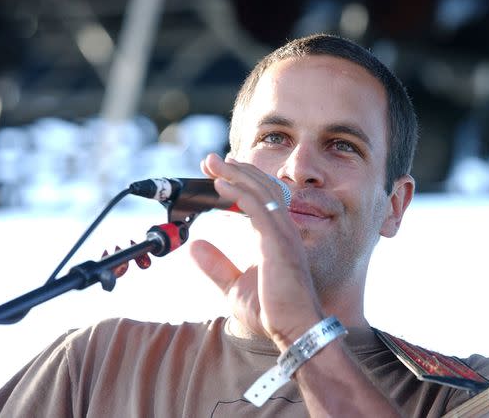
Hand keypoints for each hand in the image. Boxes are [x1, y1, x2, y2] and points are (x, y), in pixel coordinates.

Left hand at [190, 153, 322, 349]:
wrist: (293, 328)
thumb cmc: (272, 310)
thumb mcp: (233, 286)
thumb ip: (216, 265)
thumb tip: (195, 246)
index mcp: (275, 237)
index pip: (259, 199)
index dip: (239, 183)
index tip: (218, 174)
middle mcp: (282, 229)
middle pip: (260, 188)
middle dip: (235, 171)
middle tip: (211, 160)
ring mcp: (282, 233)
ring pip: (260, 192)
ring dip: (235, 174)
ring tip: (213, 163)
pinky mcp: (278, 241)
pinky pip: (258, 208)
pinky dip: (239, 192)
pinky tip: (221, 184)